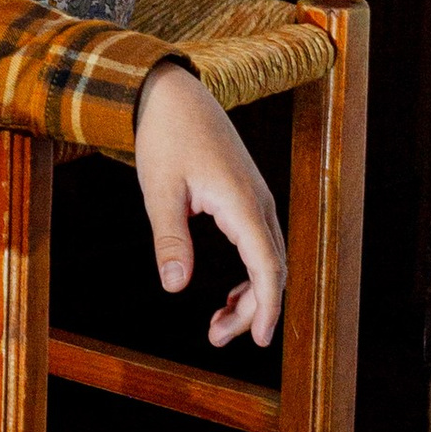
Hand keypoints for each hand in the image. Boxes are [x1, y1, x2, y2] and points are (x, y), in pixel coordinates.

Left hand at [133, 61, 285, 345]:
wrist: (173, 91)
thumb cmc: (164, 136)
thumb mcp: (159, 189)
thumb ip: (169, 238)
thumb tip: (175, 287)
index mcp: (242, 203)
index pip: (267, 267)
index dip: (266, 307)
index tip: (257, 340)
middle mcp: (259, 203)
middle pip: (271, 270)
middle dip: (252, 310)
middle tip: (217, 338)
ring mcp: (256, 199)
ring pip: (267, 259)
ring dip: (250, 295)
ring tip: (219, 325)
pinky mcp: (246, 196)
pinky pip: (258, 245)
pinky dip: (248, 274)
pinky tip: (228, 293)